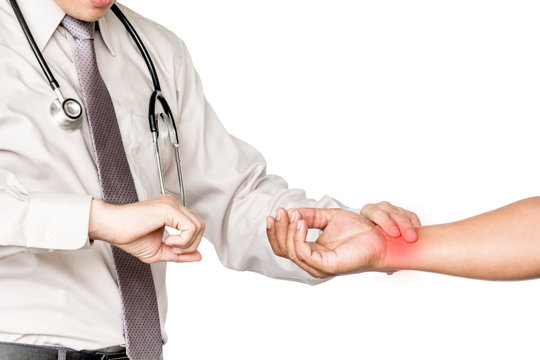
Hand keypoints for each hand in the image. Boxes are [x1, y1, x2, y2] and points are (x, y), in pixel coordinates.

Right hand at [89, 194, 204, 263]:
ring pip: (198, 226)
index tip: (174, 250)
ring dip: (187, 243)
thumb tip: (199, 256)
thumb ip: (180, 254)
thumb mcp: (159, 251)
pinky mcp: (169, 209)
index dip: (190, 243)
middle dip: (191, 244)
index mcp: (171, 211)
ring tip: (169, 245)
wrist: (110, 227)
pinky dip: (183, 240)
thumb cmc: (128, 235)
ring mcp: (172, 205)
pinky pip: (191, 227)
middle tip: (172, 249)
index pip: (195, 226)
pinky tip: (168, 241)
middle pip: (201, 226)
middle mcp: (173, 205)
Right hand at [267, 208, 389, 276]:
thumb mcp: (328, 217)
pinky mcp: (327, 267)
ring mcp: (319, 266)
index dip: (276, 231)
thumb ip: (309, 215)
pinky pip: (304, 253)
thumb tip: (290, 212)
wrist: (379, 236)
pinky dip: (298, 236)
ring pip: (291, 251)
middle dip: (278, 230)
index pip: (284, 246)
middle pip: (283, 250)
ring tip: (293, 215)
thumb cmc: (358, 229)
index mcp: (311, 252)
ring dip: (288, 231)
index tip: (275, 212)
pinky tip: (301, 222)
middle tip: (279, 212)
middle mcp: (312, 262)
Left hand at [360, 201, 420, 241]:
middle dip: (400, 223)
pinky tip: (418, 234)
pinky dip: (415, 225)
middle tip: (408, 237)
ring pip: (401, 214)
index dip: (385, 221)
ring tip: (413, 238)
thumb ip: (359, 247)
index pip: (374, 212)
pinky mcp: (405, 216)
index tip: (393, 233)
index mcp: (367, 213)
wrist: (377, 243)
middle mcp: (380, 210)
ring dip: (408, 226)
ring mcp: (393, 211)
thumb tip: (369, 262)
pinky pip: (411, 217)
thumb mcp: (359, 242)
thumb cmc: (367, 242)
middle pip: (390, 211)